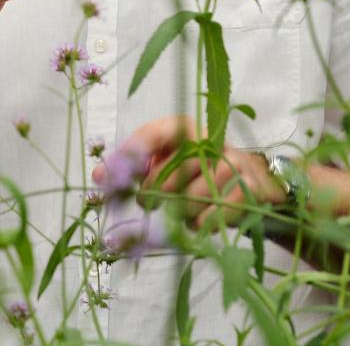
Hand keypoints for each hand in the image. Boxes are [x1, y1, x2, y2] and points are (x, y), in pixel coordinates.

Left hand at [95, 115, 285, 229]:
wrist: (250, 180)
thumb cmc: (195, 169)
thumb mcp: (163, 160)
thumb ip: (132, 166)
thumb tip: (99, 177)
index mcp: (184, 127)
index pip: (153, 134)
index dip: (131, 155)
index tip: (111, 177)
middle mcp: (210, 139)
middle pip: (173, 170)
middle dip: (154, 192)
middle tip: (146, 201)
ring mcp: (233, 162)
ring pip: (194, 195)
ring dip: (179, 211)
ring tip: (176, 212)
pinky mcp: (250, 187)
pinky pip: (215, 212)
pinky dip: (201, 222)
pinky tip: (197, 221)